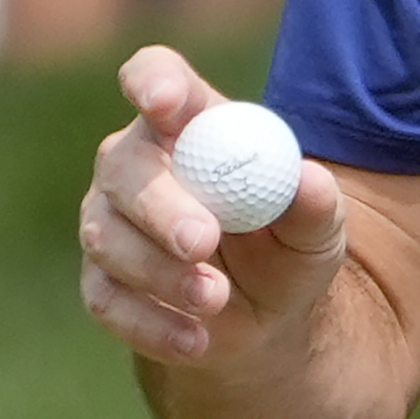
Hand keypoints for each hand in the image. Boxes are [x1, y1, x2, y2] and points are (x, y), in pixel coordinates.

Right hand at [77, 45, 345, 370]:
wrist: (267, 316)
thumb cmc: (290, 245)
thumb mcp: (318, 228)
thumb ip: (317, 203)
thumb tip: (310, 181)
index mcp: (189, 125)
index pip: (157, 78)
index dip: (153, 82)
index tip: (165, 100)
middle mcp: (135, 164)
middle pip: (124, 166)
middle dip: (161, 205)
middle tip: (201, 240)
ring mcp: (108, 222)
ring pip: (108, 237)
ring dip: (162, 273)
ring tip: (217, 300)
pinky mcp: (101, 281)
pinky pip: (106, 299)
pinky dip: (152, 323)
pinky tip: (197, 340)